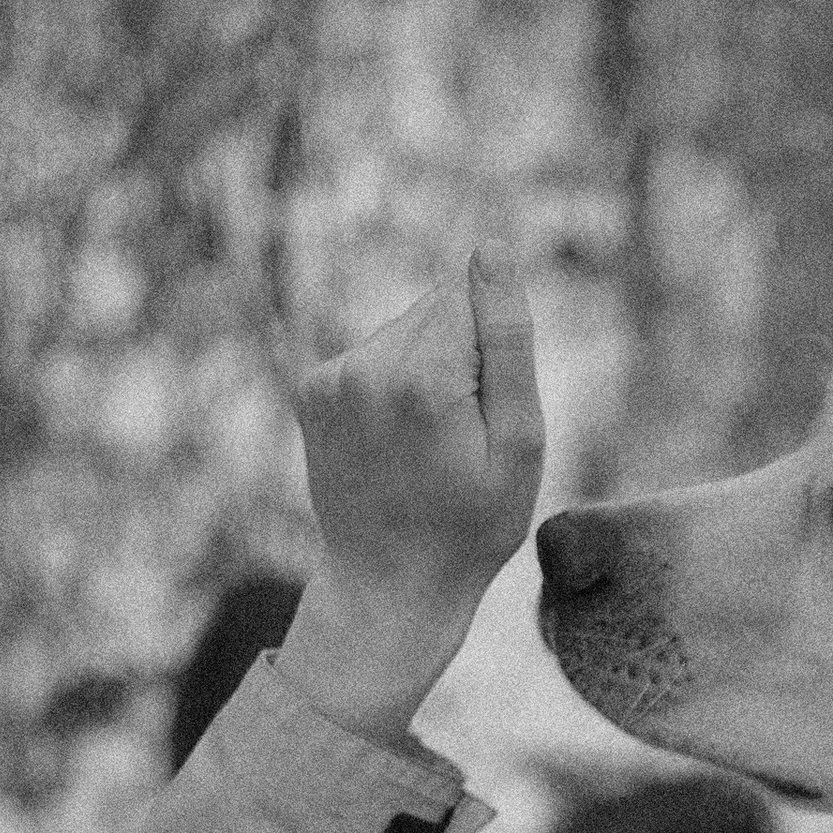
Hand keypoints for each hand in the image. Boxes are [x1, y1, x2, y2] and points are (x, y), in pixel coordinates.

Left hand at [276, 249, 546, 743]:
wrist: (390, 584)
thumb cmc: (472, 524)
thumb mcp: (521, 442)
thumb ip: (508, 339)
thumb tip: (490, 247)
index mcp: (423, 377)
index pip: (472, 296)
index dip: (494, 351)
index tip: (486, 411)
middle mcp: (366, 365)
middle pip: (437, 308)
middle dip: (460, 355)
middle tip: (460, 437)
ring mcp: (330, 377)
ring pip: (404, 331)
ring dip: (425, 370)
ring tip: (428, 445)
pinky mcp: (311, 387)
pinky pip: (373, 355)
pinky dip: (391, 385)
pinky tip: (396, 441)